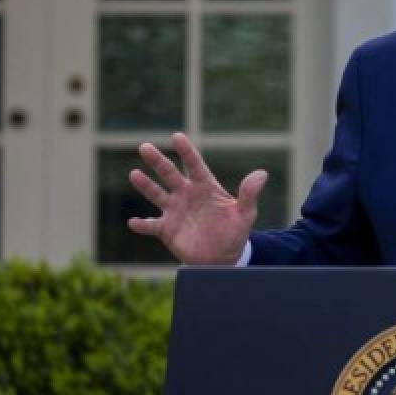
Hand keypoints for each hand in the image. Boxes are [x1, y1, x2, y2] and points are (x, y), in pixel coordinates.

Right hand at [127, 132, 267, 264]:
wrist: (223, 257)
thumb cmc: (234, 231)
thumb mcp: (245, 213)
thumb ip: (249, 194)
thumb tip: (262, 174)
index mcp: (205, 187)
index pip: (194, 165)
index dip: (186, 151)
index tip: (177, 137)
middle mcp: (186, 194)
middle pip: (169, 174)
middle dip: (158, 161)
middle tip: (145, 147)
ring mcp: (174, 211)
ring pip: (156, 194)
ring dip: (145, 185)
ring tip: (134, 174)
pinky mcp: (166, 229)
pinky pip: (151, 225)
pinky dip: (142, 225)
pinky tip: (133, 222)